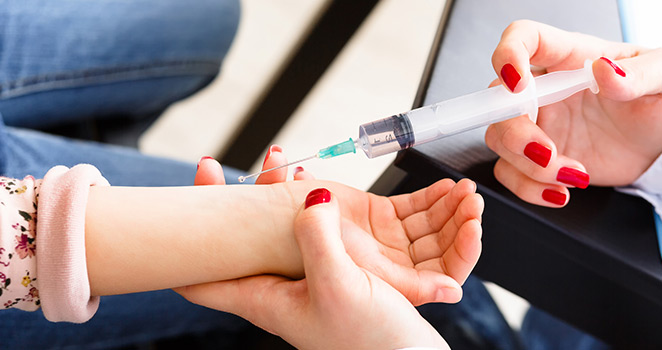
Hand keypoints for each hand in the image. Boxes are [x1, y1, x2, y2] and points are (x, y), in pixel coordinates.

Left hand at [192, 146, 483, 304]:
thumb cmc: (371, 341)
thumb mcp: (337, 287)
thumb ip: (317, 238)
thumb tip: (309, 194)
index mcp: (263, 298)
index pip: (200, 272)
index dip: (184, 230)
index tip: (198, 183)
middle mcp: (278, 284)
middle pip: (236, 238)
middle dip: (234, 196)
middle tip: (241, 165)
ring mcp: (305, 273)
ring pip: (273, 226)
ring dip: (273, 190)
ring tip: (281, 159)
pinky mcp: (333, 266)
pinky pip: (312, 224)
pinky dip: (310, 199)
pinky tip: (314, 181)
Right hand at [485, 20, 661, 206]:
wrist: (656, 140)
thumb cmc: (656, 101)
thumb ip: (639, 75)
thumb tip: (606, 71)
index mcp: (569, 57)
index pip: (524, 38)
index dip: (508, 55)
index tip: (517, 85)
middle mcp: (543, 89)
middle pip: (499, 102)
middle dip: (516, 134)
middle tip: (548, 155)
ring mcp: (536, 124)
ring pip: (499, 141)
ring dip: (529, 167)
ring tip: (573, 176)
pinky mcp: (534, 158)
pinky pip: (509, 173)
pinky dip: (529, 188)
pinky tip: (561, 192)